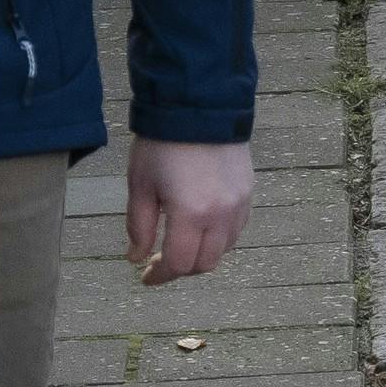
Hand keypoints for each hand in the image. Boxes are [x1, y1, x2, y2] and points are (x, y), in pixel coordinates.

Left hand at [128, 137, 253, 285]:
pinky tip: (201, 227)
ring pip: (224, 249)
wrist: (199, 109)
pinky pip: (236, 229)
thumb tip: (137, 257)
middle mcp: (220, 215)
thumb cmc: (163, 146)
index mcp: (190, 214)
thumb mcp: (141, 186)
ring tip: (182, 244)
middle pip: (205, 263)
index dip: (160, 276)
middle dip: (181, 269)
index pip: (179, 263)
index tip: (145, 277)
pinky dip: (218, 238)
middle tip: (161, 262)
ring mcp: (239, 205)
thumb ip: (140, 226)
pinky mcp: (248, 194)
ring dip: (202, 254)